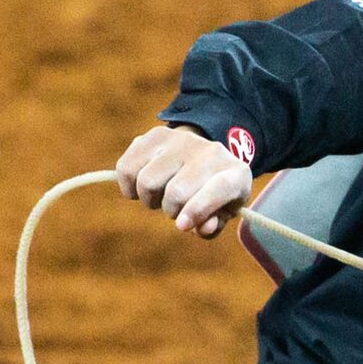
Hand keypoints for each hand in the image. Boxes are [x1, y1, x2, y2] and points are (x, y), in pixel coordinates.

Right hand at [115, 124, 252, 237]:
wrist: (207, 156)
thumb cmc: (216, 193)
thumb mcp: (223, 212)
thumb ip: (213, 225)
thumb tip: (199, 228)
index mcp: (236, 174)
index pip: (217, 190)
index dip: (197, 211)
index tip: (181, 226)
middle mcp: (212, 152)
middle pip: (176, 192)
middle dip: (170, 211)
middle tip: (174, 210)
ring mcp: (183, 140)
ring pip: (147, 181)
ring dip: (149, 199)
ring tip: (160, 197)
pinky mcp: (156, 135)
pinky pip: (127, 167)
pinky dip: (128, 186)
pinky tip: (139, 189)